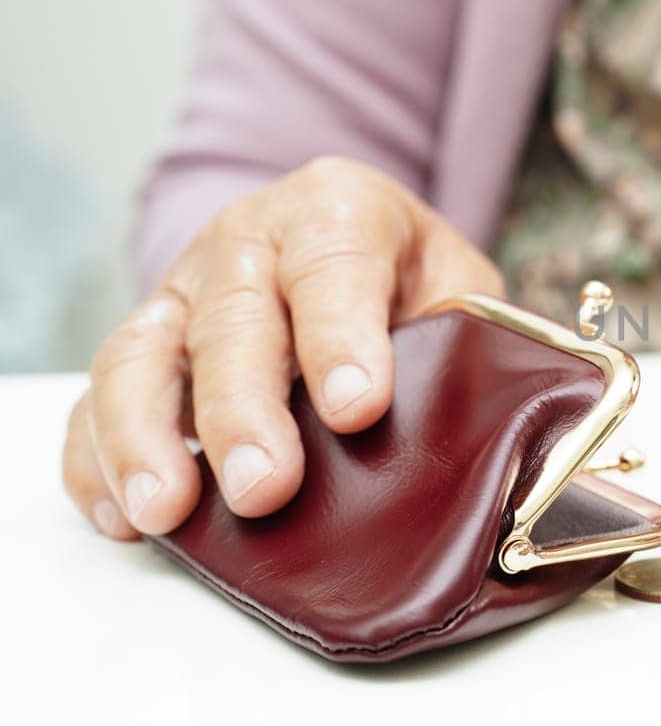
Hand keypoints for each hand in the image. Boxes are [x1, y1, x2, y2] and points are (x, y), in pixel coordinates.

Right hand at [61, 157, 504, 537]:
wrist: (343, 242)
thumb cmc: (408, 277)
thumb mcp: (459, 285)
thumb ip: (471, 340)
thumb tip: (500, 429)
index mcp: (337, 211)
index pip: (335, 267)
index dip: (342, 338)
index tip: (358, 409)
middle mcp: (248, 243)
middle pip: (232, 321)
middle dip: (243, 409)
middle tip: (264, 487)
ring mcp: (183, 295)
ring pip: (140, 357)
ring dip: (146, 439)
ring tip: (167, 512)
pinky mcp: (144, 348)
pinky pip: (98, 401)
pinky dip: (96, 459)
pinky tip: (122, 514)